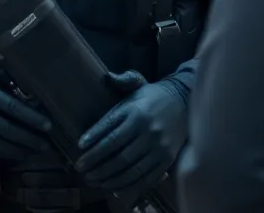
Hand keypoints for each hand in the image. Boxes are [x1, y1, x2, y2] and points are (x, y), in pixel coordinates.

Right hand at [0, 58, 53, 160]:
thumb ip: (5, 82)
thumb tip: (28, 96)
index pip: (13, 108)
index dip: (33, 119)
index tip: (49, 126)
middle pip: (8, 130)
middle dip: (30, 139)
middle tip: (46, 145)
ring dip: (17, 149)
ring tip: (32, 151)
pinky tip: (12, 152)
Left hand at [75, 71, 187, 194]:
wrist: (184, 101)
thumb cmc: (153, 96)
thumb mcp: (137, 84)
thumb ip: (122, 81)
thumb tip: (107, 77)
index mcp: (137, 112)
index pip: (110, 135)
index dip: (93, 146)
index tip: (79, 153)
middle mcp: (148, 131)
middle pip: (118, 156)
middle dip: (97, 166)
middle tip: (82, 171)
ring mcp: (159, 147)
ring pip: (130, 170)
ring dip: (109, 179)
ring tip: (94, 181)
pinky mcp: (167, 159)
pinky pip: (145, 178)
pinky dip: (128, 186)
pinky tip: (115, 187)